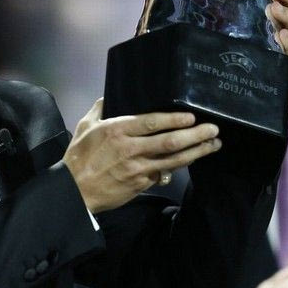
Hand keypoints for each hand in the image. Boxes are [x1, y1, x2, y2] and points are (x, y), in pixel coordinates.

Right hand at [62, 99, 221, 213]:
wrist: (74, 192)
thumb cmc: (78, 157)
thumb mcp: (85, 127)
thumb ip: (100, 109)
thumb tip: (109, 95)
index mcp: (117, 131)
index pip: (152, 122)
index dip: (174, 119)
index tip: (192, 116)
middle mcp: (131, 150)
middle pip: (170, 142)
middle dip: (195, 135)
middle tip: (213, 129)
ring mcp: (138, 169)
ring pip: (173, 160)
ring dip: (196, 152)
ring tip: (213, 145)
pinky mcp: (141, 185)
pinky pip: (162, 174)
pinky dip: (176, 168)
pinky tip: (189, 160)